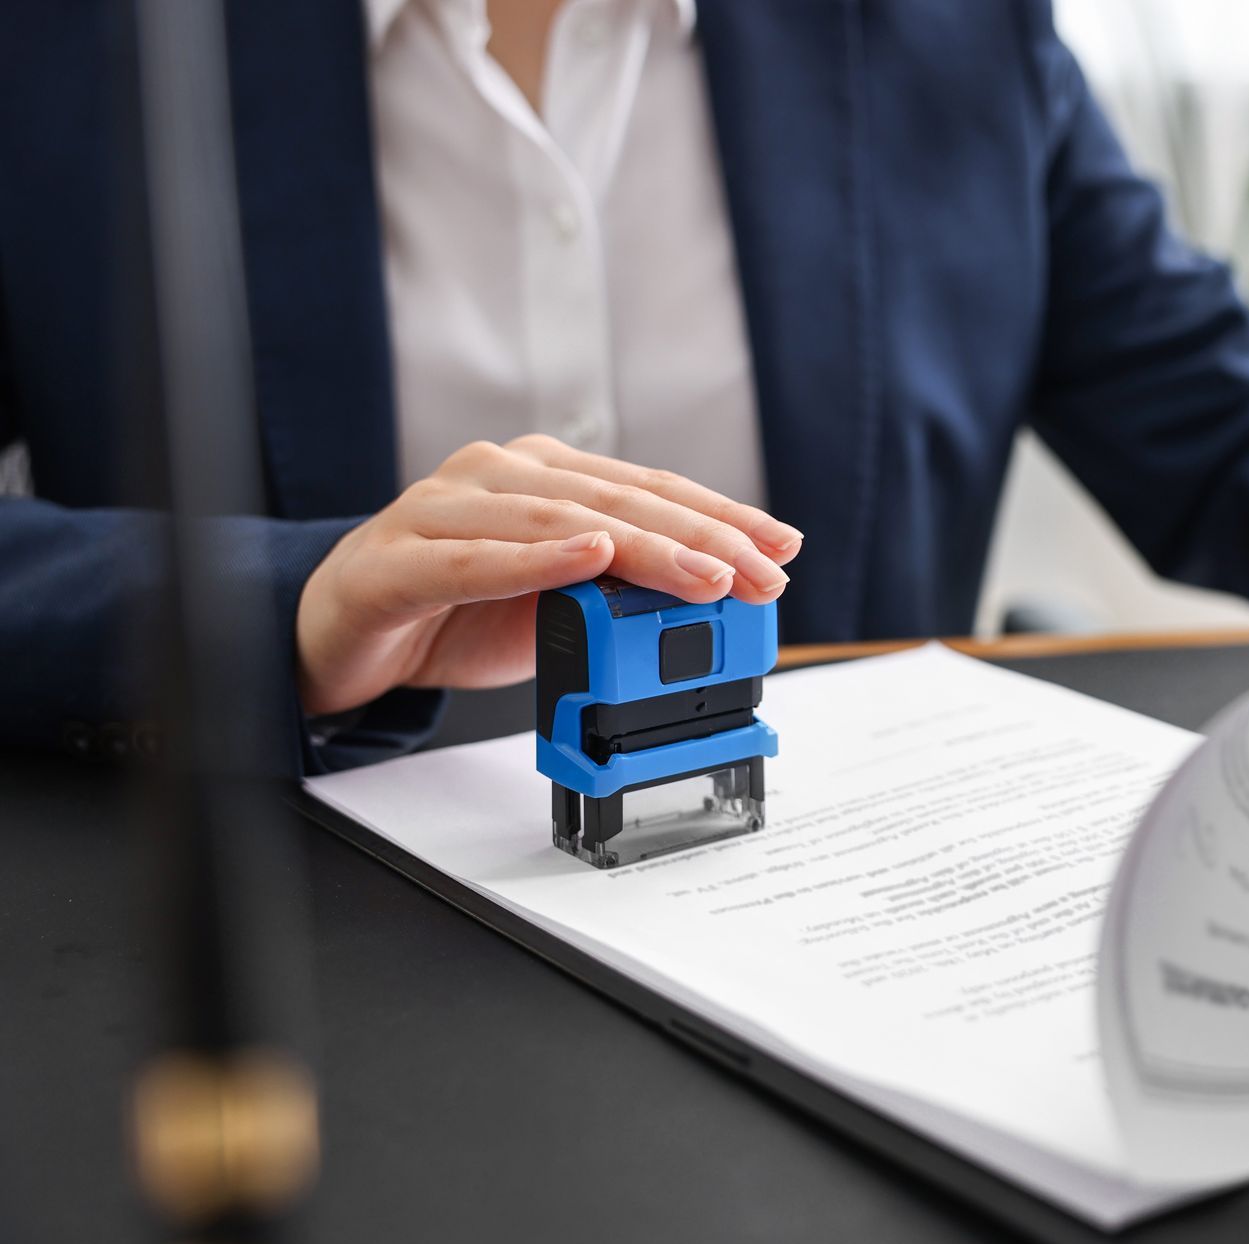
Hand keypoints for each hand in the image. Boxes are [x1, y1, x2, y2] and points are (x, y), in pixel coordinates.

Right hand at [296, 435, 802, 714]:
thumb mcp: (558, 608)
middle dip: (700, 538)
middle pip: (616, 502)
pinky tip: (587, 560)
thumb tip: (713, 604)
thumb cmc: (453, 612)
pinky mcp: (397, 559)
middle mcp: (500, 477)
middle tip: (760, 572)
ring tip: (702, 575)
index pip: (649, 491)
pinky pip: (472, 559)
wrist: (341, 637)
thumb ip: (620, 595)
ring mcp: (443, 509)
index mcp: (547, 477)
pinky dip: (533, 561)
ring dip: (639, 550)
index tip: (782, 548)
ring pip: (558, 522)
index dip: (720, 517)